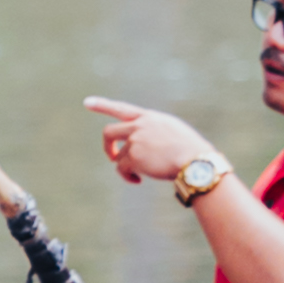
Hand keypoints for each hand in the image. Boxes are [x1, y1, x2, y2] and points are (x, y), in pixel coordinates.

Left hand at [84, 99, 212, 188]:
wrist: (196, 162)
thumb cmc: (191, 151)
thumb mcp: (173, 133)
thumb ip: (154, 132)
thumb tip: (138, 144)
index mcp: (151, 118)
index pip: (122, 108)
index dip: (102, 105)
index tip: (87, 102)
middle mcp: (140, 125)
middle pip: (109, 132)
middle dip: (107, 146)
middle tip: (113, 157)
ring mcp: (136, 140)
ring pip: (119, 157)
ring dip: (127, 168)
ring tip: (142, 175)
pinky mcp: (134, 156)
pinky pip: (122, 169)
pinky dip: (128, 176)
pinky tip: (138, 181)